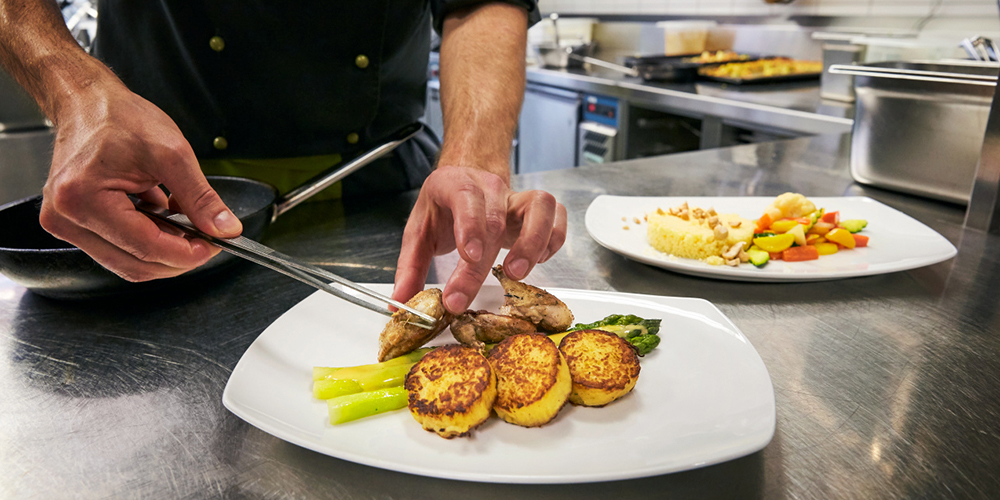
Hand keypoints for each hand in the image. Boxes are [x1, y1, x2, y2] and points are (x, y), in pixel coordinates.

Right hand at [39, 78, 242, 281]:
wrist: (86, 102)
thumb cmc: (118, 117)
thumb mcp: (172, 153)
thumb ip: (201, 197)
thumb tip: (225, 229)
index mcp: (83, 198)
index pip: (146, 247)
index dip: (187, 254)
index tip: (215, 246)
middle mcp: (66, 217)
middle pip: (134, 265)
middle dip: (177, 259)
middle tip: (206, 240)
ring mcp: (66, 223)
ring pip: (127, 262)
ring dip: (162, 251)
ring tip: (183, 224)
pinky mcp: (73, 224)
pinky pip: (117, 249)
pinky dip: (146, 241)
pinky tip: (161, 219)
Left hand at [392, 166, 567, 313]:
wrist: (468, 179)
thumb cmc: (445, 207)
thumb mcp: (419, 231)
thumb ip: (410, 268)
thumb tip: (400, 303)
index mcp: (454, 184)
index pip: (465, 198)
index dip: (470, 226)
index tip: (468, 257)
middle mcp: (489, 186)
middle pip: (494, 220)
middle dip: (480, 264)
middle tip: (464, 296)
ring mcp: (517, 196)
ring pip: (540, 207)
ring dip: (532, 243)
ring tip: (515, 274)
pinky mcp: (538, 208)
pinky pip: (556, 216)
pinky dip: (552, 240)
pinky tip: (537, 260)